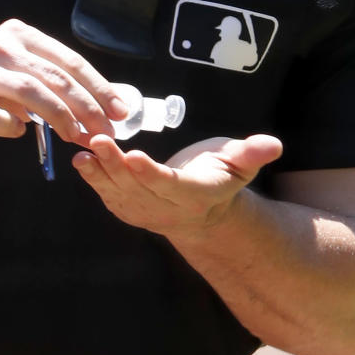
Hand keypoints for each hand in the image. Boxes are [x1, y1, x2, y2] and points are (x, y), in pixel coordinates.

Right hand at [0, 19, 128, 154]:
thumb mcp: (15, 73)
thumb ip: (50, 83)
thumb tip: (100, 108)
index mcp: (18, 36)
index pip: (68, 60)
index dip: (98, 87)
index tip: (120, 111)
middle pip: (54, 77)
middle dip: (87, 106)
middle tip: (106, 131)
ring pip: (30, 93)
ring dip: (60, 118)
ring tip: (77, 137)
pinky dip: (11, 127)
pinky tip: (18, 132)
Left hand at [71, 133, 282, 237]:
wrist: (204, 213)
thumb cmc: (220, 177)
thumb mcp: (239, 164)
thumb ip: (252, 153)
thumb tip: (274, 144)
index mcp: (194, 195)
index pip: (169, 185)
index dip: (150, 173)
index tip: (134, 155)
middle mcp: (167, 209)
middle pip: (138, 187)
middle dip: (116, 165)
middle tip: (98, 140)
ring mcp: (144, 212)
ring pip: (119, 193)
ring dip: (99, 173)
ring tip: (84, 151)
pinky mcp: (128, 210)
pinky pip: (109, 196)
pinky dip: (93, 180)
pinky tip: (81, 161)